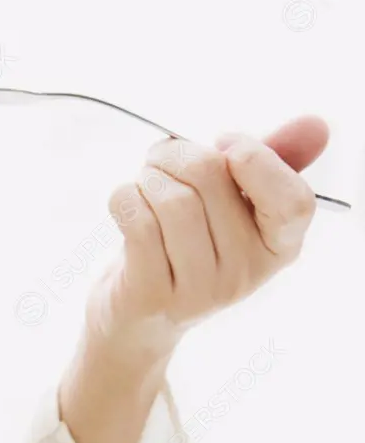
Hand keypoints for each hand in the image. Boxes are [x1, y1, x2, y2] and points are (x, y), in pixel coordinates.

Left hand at [88, 114, 328, 364]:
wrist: (138, 318)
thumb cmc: (186, 246)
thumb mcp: (233, 205)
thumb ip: (272, 162)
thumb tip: (317, 125)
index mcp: (277, 248)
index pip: (293, 203)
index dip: (257, 158)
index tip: (225, 144)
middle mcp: (245, 274)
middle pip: (210, 176)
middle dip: (176, 153)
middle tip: (161, 159)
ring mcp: (200, 291)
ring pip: (172, 198)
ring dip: (147, 176)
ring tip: (145, 184)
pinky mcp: (154, 295)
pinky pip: (138, 222)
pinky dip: (124, 198)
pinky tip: (126, 203)